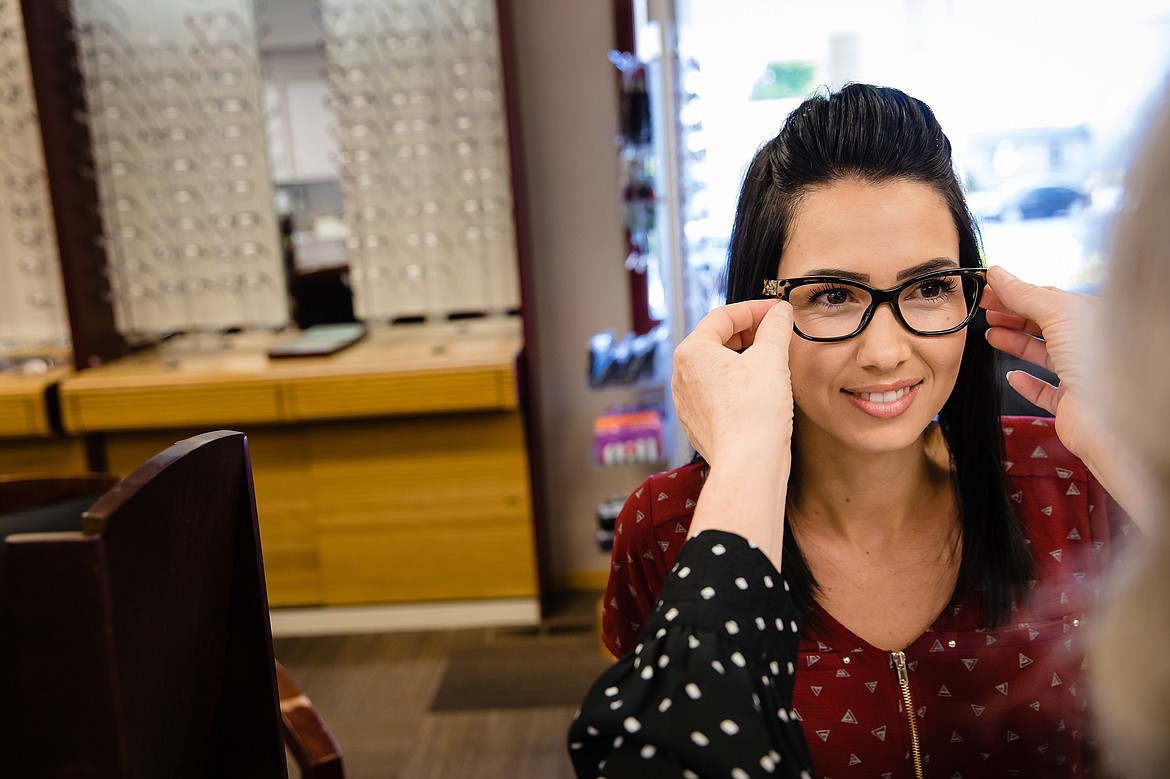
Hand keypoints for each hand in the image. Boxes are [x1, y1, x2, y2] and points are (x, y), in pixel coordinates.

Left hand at [672, 299, 795, 564]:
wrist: (748, 464)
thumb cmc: (754, 411)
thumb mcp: (771, 358)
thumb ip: (775, 327)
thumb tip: (779, 313)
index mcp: (691, 352)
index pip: (723, 316)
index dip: (754, 309)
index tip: (776, 311)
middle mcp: (681, 376)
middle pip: (716, 341)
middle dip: (748, 333)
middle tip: (775, 333)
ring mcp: (686, 402)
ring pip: (716, 369)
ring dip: (743, 359)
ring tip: (771, 361)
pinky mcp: (697, 424)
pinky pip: (716, 394)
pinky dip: (737, 385)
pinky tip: (759, 391)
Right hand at [980, 265, 1097, 440]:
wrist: (1111, 416)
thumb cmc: (1098, 360)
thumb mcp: (1058, 312)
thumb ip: (1024, 294)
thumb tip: (998, 274)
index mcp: (1094, 317)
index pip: (1050, 299)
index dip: (1016, 293)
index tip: (989, 291)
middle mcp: (1090, 344)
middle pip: (1044, 325)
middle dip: (1013, 316)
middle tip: (985, 310)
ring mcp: (1082, 375)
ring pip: (1043, 355)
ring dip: (1015, 343)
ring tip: (992, 335)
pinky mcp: (1072, 403)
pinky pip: (1045, 391)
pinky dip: (1026, 383)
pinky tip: (1013, 376)